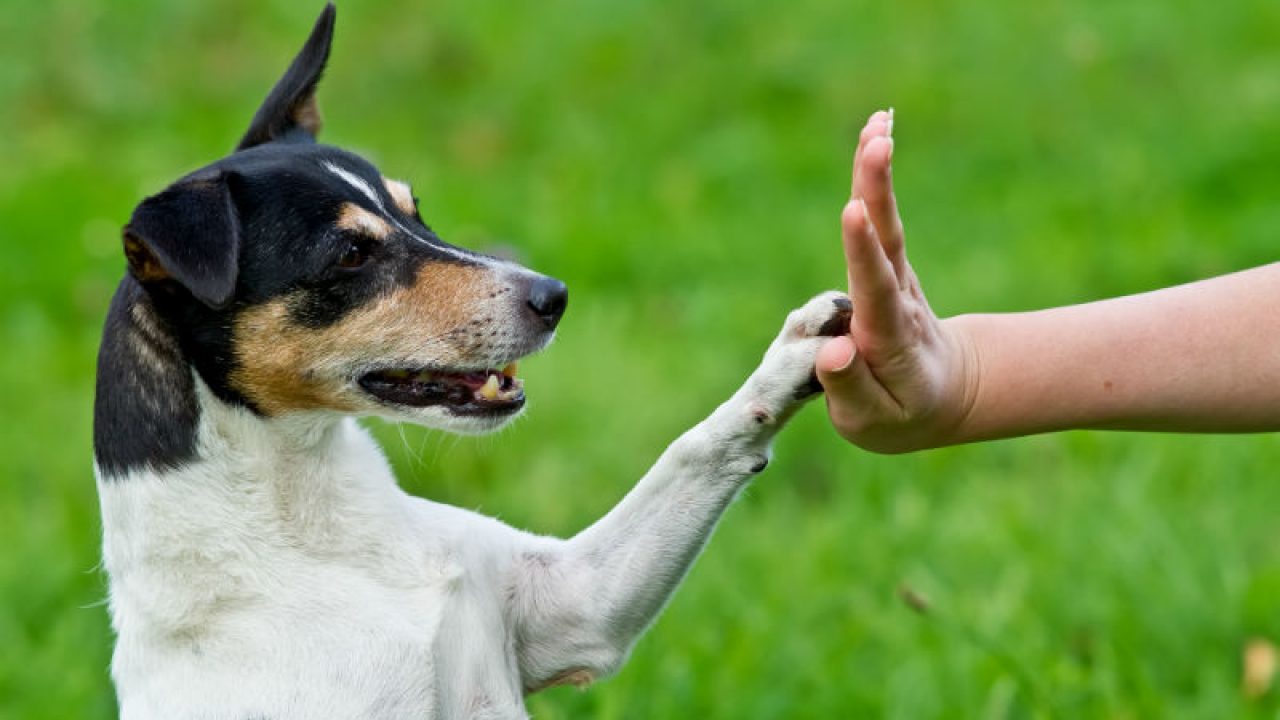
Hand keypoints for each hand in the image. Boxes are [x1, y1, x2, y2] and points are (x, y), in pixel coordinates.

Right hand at [815, 111, 977, 452]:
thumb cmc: (899, 414)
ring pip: (886, 222)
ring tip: (877, 123)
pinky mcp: (887, 264)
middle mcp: (897, 299)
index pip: (875, 291)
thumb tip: (834, 349)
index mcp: (889, 339)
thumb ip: (851, 388)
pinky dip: (874, 176)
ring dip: (878, 173)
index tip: (854, 212)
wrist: (943, 394)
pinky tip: (875, 131)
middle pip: (887, 242)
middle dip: (878, 192)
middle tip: (877, 143)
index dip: (862, 252)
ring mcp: (895, 277)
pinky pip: (879, 217)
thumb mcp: (873, 421)